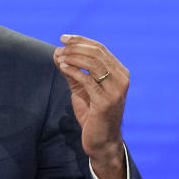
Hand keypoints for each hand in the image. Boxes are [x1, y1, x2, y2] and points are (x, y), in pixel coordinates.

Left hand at [53, 34, 127, 178]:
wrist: (101, 141)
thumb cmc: (92, 114)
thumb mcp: (81, 89)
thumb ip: (72, 72)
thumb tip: (57, 53)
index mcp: (119, 73)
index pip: (100, 49)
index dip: (81, 40)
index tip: (63, 38)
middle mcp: (121, 79)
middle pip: (97, 54)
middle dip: (75, 47)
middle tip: (59, 48)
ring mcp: (116, 91)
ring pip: (94, 64)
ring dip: (73, 58)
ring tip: (58, 57)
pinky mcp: (106, 102)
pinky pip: (88, 80)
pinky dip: (73, 71)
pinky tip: (62, 67)